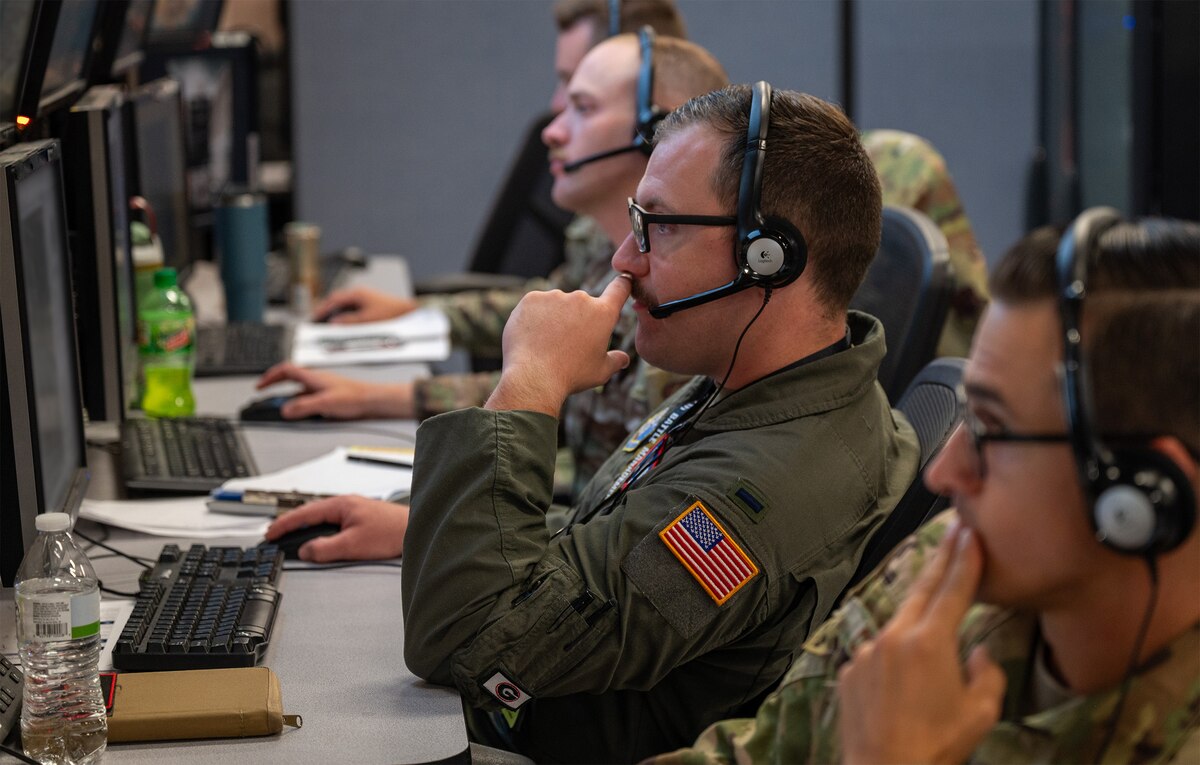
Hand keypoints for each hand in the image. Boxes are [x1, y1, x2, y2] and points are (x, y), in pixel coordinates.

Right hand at [256, 362, 415, 418]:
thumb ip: (304, 407)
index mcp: (313, 377)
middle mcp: (315, 380)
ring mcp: (321, 387)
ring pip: (298, 390)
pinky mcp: (327, 396)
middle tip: (264, 397)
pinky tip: (300, 414)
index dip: (270, 377)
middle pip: (289, 380)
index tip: (259, 386)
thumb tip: (285, 410)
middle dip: (274, 388)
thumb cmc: (354, 397)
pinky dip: (299, 404)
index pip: (285, 370)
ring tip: (280, 410)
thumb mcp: (325, 403)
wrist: (372, 400)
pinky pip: (307, 398)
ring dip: (287, 398)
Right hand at [264, 495, 408, 561]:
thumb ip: (325, 548)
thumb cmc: (391, 533)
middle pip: (310, 513)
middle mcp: (345, 504)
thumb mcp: (352, 545)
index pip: (303, 513)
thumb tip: (305, 551)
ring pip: (322, 519)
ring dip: (306, 528)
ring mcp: (353, 510)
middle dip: (291, 524)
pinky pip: (333, 524)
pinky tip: (319, 539)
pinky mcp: (360, 519)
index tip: (269, 533)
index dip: (284, 524)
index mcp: (340, 504)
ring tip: (291, 538)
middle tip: (274, 536)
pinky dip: (320, 531)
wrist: (416, 531)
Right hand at [313, 286, 417, 323]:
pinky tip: (346, 328)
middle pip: (339, 303)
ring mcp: (367, 300)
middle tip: (318, 323)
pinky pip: (355, 312)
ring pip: (346, 308)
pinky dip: (348, 319)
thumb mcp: (367, 320)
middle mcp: (361, 295)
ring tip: (330, 328)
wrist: (410, 314)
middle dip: (328, 313)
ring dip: (338, 317)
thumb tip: (333, 323)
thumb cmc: (392, 314)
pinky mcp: (372, 307)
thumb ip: (348, 322)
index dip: (322, 309)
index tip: (314, 318)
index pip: (334, 299)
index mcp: (358, 294)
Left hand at [486, 274, 631, 415]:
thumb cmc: (571, 375)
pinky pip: (536, 305)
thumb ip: (615, 361)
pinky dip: (535, 317)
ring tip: (546, 344)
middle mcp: (581, 298)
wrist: (534, 376)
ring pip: (557, 305)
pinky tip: (532, 336)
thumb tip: (624, 359)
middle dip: (577, 318)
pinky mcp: (532, 298)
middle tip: (566, 343)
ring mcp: (555, 296)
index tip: (623, 281)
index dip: (622, 284)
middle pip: (582, 304)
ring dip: (555, 318)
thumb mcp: (600, 372)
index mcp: (602, 313)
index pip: (619, 289)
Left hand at [836, 524, 1005, 764]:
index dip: (964, 559)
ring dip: (915, 626)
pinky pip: (876, 657)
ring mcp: (866, 652)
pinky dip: (891, 662)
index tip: (969, 532)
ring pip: (897, 628)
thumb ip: (986, 674)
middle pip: (921, 590)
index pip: (954, 589)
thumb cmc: (938, 746)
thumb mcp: (981, 713)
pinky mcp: (848, 670)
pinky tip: (899, 691)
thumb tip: (976, 652)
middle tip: (951, 532)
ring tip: (930, 643)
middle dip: (940, 560)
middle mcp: (894, 637)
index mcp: (930, 641)